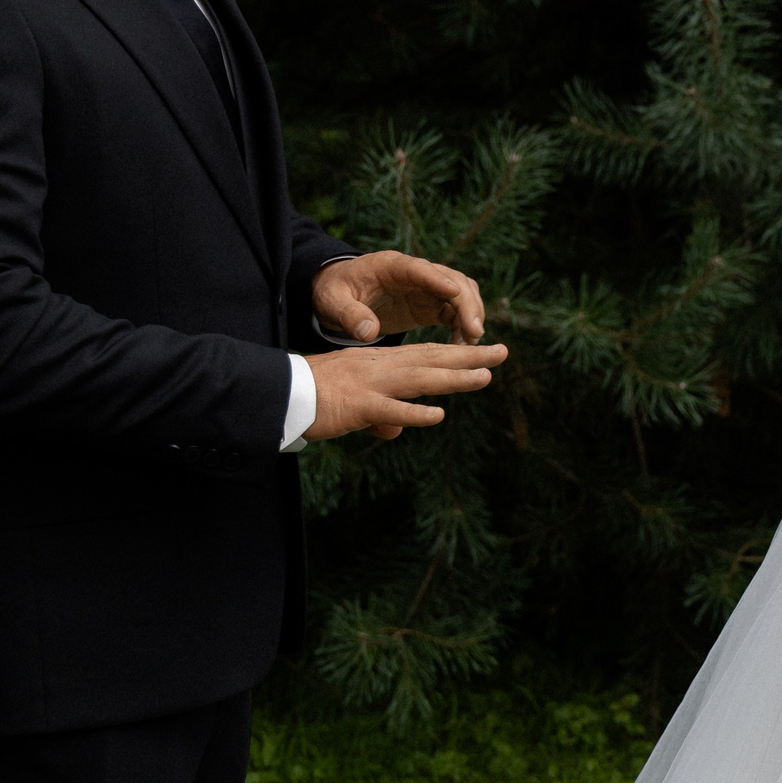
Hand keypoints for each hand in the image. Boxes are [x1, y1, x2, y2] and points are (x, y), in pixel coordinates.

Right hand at [305, 340, 508, 440]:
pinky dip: (413, 413)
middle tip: (502, 352)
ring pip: (419, 379)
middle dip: (468, 357)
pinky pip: (389, 409)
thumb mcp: (353, 404)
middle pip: (431, 360)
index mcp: (379, 364)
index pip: (425, 354)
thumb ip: (379, 416)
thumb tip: (396, 432)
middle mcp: (380, 368)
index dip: (456, 352)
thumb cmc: (313, 397)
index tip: (485, 350)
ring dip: (452, 379)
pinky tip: (437, 416)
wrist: (279, 392)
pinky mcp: (356, 405)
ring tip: (484, 377)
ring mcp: (370, 385)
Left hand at [313, 250, 485, 344]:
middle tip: (474, 332)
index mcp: (391, 266)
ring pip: (462, 294)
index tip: (455, 293)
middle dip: (467, 304)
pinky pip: (456, 312)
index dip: (438, 280)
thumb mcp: (333, 301)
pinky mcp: (430, 304)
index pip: (420, 269)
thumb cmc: (335, 292)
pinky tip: (463, 346)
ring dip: (471, 316)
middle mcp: (416, 273)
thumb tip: (367, 333)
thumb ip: (349, 315)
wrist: (340, 294)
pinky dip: (464, 327)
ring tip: (472, 343)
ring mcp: (426, 288)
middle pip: (452, 280)